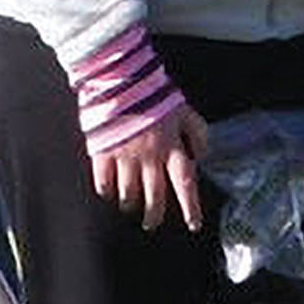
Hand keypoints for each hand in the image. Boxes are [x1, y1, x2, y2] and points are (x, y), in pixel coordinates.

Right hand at [91, 103, 206, 234]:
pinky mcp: (102, 153)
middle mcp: (149, 156)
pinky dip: (106, 191)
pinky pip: (103, 182)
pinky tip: (108, 193)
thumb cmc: (153, 92)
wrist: (119, 77)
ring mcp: (124, 156)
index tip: (193, 225)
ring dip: (130, 203)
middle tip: (151, 223)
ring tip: (130, 206)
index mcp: (171, 145)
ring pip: (128, 194)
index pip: (185, 183)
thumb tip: (201, 156)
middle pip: (154, 196)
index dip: (191, 207)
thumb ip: (197, 132)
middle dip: (154, 215)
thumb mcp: (184, 109)